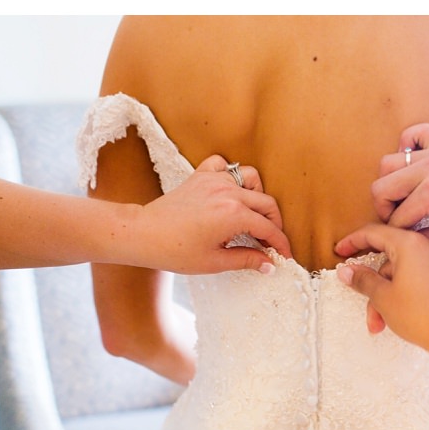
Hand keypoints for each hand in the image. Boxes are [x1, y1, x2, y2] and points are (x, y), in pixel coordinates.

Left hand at [132, 156, 292, 270]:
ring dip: (257, 195)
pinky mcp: (200, 175)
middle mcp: (227, 192)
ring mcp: (213, 180)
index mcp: (233, 214)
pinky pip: (223, 164)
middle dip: (274, 223)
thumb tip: (269, 265)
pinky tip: (230, 192)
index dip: (280, 244)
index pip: (268, 228)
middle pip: (266, 202)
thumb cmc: (176, 251)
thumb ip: (247, 259)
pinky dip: (231, 174)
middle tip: (271, 241)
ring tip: (253, 216)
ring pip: (250, 178)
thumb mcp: (215, 261)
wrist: (144, 233)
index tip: (284, 255)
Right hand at [336, 223, 428, 359]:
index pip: (373, 233)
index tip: (340, 251)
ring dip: (391, 293)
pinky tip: (404, 313)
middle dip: (376, 285)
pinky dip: (409, 291)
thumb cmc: (423, 317)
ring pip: (406, 271)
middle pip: (390, 258)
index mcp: (410, 243)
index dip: (353, 243)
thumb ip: (362, 279)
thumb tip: (346, 270)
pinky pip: (422, 277)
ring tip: (385, 321)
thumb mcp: (383, 298)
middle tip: (368, 307)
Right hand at [350, 126, 428, 248]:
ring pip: (388, 162)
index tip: (405, 239)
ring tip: (404, 199)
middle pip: (381, 185)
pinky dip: (406, 145)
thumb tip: (401, 236)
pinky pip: (414, 133)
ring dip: (390, 183)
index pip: (397, 215)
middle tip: (399, 221)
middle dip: (384, 208)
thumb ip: (424, 236)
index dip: (398, 232)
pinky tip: (412, 167)